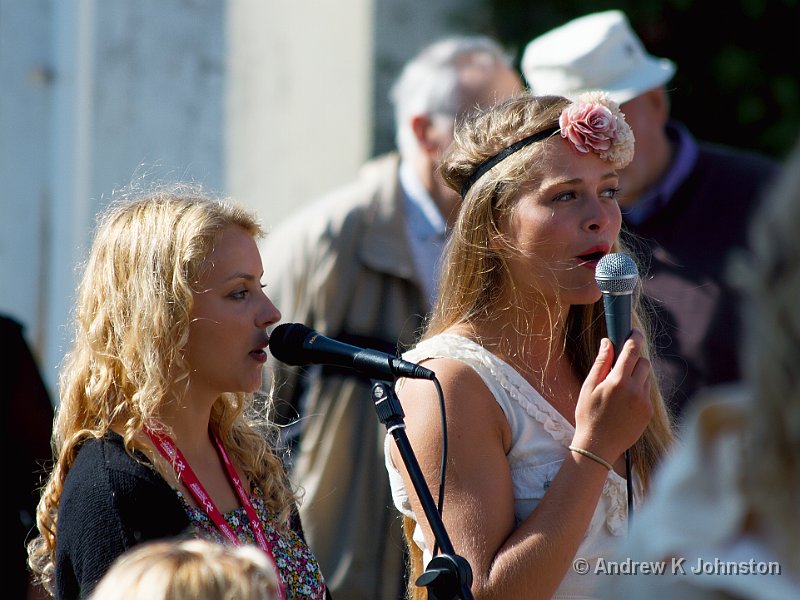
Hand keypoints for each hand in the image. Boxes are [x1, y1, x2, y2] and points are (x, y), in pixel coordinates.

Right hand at [572, 329, 652, 462]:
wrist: (598, 446)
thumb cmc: (588, 415)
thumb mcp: (588, 387)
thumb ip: (601, 363)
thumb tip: (607, 342)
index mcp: (618, 381)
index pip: (632, 350)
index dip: (634, 338)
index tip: (633, 332)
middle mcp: (635, 390)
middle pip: (643, 362)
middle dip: (634, 359)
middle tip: (620, 366)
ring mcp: (644, 402)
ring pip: (646, 378)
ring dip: (636, 376)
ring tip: (619, 389)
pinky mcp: (648, 413)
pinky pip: (646, 393)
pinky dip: (638, 391)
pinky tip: (623, 403)